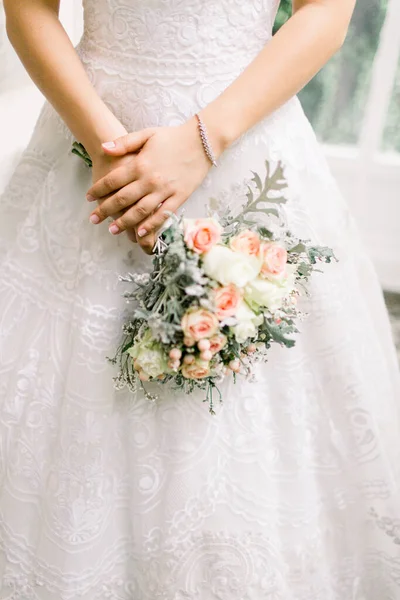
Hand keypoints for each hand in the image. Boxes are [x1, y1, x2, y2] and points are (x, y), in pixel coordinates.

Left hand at [86, 116, 214, 253]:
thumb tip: (103, 148)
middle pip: (122, 199)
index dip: (98, 190)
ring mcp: (165, 190)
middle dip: (105, 210)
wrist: (202, 140)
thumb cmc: (172, 137)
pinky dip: (150, 225)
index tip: (88, 198)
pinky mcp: (179, 197)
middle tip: (93, 219)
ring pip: (140, 211)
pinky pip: (162, 215)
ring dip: (124, 222)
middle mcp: (150, 179)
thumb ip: (124, 143)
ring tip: (112, 230)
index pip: (112, 181)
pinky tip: (139, 233)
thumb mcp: (146, 134)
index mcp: (140, 164)